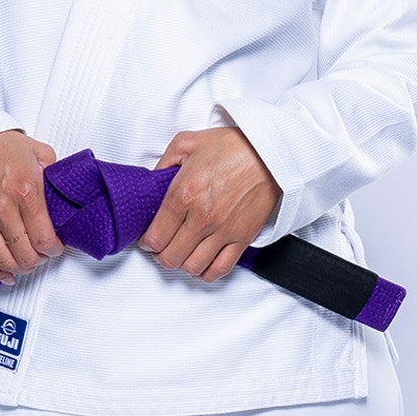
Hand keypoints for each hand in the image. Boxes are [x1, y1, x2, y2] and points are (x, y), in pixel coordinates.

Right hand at [0, 130, 64, 285]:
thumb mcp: (38, 152)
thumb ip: (55, 174)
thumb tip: (65, 193)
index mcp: (24, 192)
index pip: (44, 239)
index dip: (54, 250)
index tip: (56, 247)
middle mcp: (2, 209)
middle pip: (25, 255)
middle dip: (39, 260)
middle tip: (42, 255)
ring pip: (4, 261)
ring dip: (20, 268)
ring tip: (26, 263)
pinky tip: (6, 274)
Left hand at [138, 126, 282, 281]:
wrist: (270, 152)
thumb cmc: (233, 146)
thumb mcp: (187, 142)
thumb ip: (163, 163)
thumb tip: (152, 181)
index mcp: (183, 195)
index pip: (154, 237)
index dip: (146, 243)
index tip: (147, 239)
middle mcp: (201, 217)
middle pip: (170, 257)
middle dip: (161, 255)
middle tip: (162, 248)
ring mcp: (222, 231)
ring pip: (192, 266)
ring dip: (182, 264)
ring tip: (182, 254)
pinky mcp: (242, 238)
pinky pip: (220, 269)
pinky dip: (207, 272)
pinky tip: (202, 264)